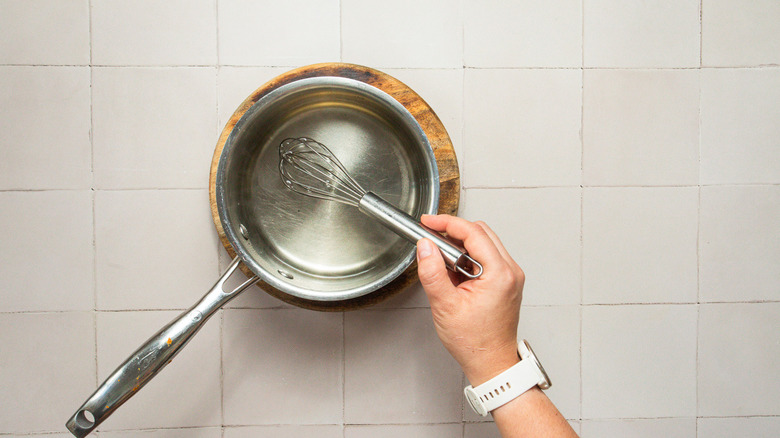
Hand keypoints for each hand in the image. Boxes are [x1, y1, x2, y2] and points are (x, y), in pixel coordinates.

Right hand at [416, 214, 524, 385]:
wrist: (491, 363)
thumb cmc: (475, 342)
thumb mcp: (445, 306)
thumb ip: (432, 273)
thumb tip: (425, 247)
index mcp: (500, 274)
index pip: (473, 233)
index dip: (447, 223)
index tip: (428, 222)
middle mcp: (510, 271)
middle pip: (481, 233)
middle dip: (453, 231)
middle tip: (430, 235)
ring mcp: (510, 276)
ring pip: (484, 243)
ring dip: (460, 244)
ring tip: (440, 259)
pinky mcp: (506, 282)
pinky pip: (486, 257)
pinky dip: (467, 257)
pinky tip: (452, 270)